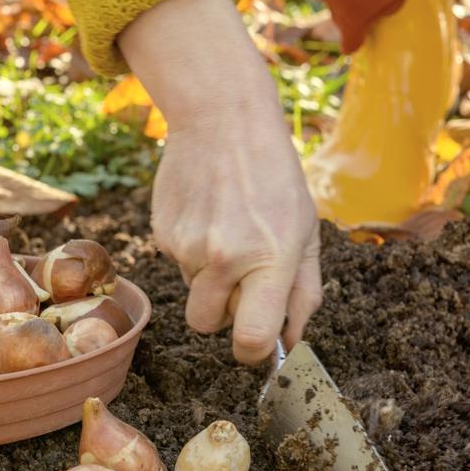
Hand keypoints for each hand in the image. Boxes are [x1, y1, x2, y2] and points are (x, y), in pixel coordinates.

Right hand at [119, 0, 321, 362]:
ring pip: (193, 292)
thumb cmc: (275, 177)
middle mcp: (224, 258)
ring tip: (227, 229)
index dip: (253, 351)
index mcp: (270, 259)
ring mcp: (188, 246)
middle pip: (207, 325)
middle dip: (223, 314)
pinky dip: (193, 250)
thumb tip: (290, 342)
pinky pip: (178, 264)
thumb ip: (304, 292)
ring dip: (210, 277)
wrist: (222, 119)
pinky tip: (208, 213)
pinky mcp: (163, 233)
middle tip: (242, 277)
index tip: (257, 342)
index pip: (251, 339)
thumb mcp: (307, 231)